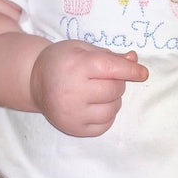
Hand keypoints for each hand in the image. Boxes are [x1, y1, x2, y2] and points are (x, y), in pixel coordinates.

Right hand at [30, 40, 147, 136]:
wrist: (34, 81)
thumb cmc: (62, 60)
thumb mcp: (83, 49)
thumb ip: (109, 55)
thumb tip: (134, 60)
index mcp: (77, 66)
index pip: (112, 68)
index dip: (131, 70)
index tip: (143, 73)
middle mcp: (74, 91)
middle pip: (115, 89)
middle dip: (117, 82)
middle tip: (103, 77)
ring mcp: (73, 113)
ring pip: (113, 109)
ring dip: (113, 99)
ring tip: (98, 91)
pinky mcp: (73, 128)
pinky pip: (105, 125)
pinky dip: (106, 115)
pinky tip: (95, 105)